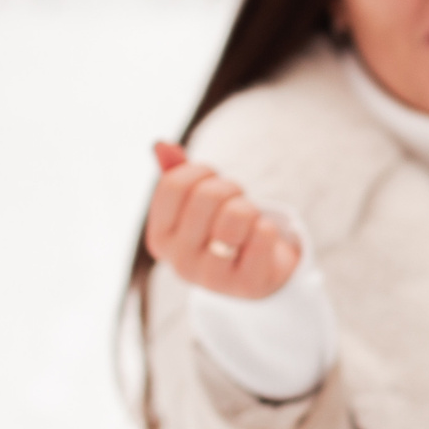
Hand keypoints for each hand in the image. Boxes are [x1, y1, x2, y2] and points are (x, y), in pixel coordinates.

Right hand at [144, 141, 300, 298]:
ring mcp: (212, 278)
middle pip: (207, 195)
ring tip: (248, 219)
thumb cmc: (221, 231)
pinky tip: (261, 241)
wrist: (254, 276)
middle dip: (229, 187)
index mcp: (159, 239)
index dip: (200, 171)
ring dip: (250, 207)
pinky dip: (268, 228)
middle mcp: (179, 262)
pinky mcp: (247, 284)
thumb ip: (177, 175)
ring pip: (237, 214)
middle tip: (236, 200)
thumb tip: (161, 144)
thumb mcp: (195, 205)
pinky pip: (264, 233)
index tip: (212, 178)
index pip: (174, 184)